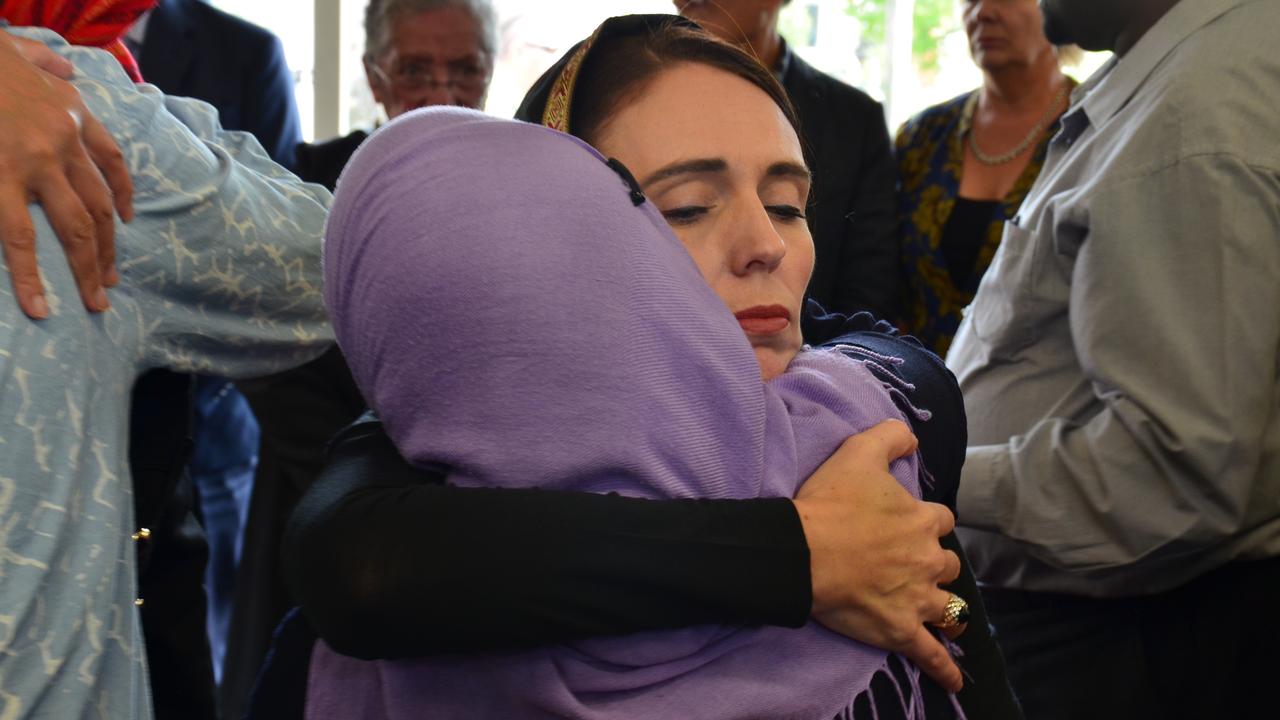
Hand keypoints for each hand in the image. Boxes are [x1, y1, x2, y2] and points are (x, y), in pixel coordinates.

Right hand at [0, 33, 133, 318]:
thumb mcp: (25, 53)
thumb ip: (48, 67)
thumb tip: (63, 71)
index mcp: (73, 113)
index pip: (111, 162)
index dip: (122, 194)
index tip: (127, 220)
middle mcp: (64, 142)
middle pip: (101, 207)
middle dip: (109, 250)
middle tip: (111, 283)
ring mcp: (35, 164)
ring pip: (76, 228)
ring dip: (89, 270)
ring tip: (95, 303)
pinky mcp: (0, 179)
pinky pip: (20, 238)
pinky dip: (30, 275)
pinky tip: (38, 304)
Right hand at [792, 419, 963, 691]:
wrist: (803, 551)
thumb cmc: (829, 503)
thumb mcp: (858, 452)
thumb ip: (890, 437)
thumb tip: (913, 438)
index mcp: (922, 521)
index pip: (939, 520)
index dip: (925, 522)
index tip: (909, 524)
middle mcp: (927, 560)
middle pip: (946, 564)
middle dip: (934, 563)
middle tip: (912, 564)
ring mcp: (917, 598)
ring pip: (947, 606)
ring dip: (944, 607)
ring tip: (938, 611)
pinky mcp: (901, 630)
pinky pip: (930, 654)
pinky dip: (944, 670)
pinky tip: (955, 683)